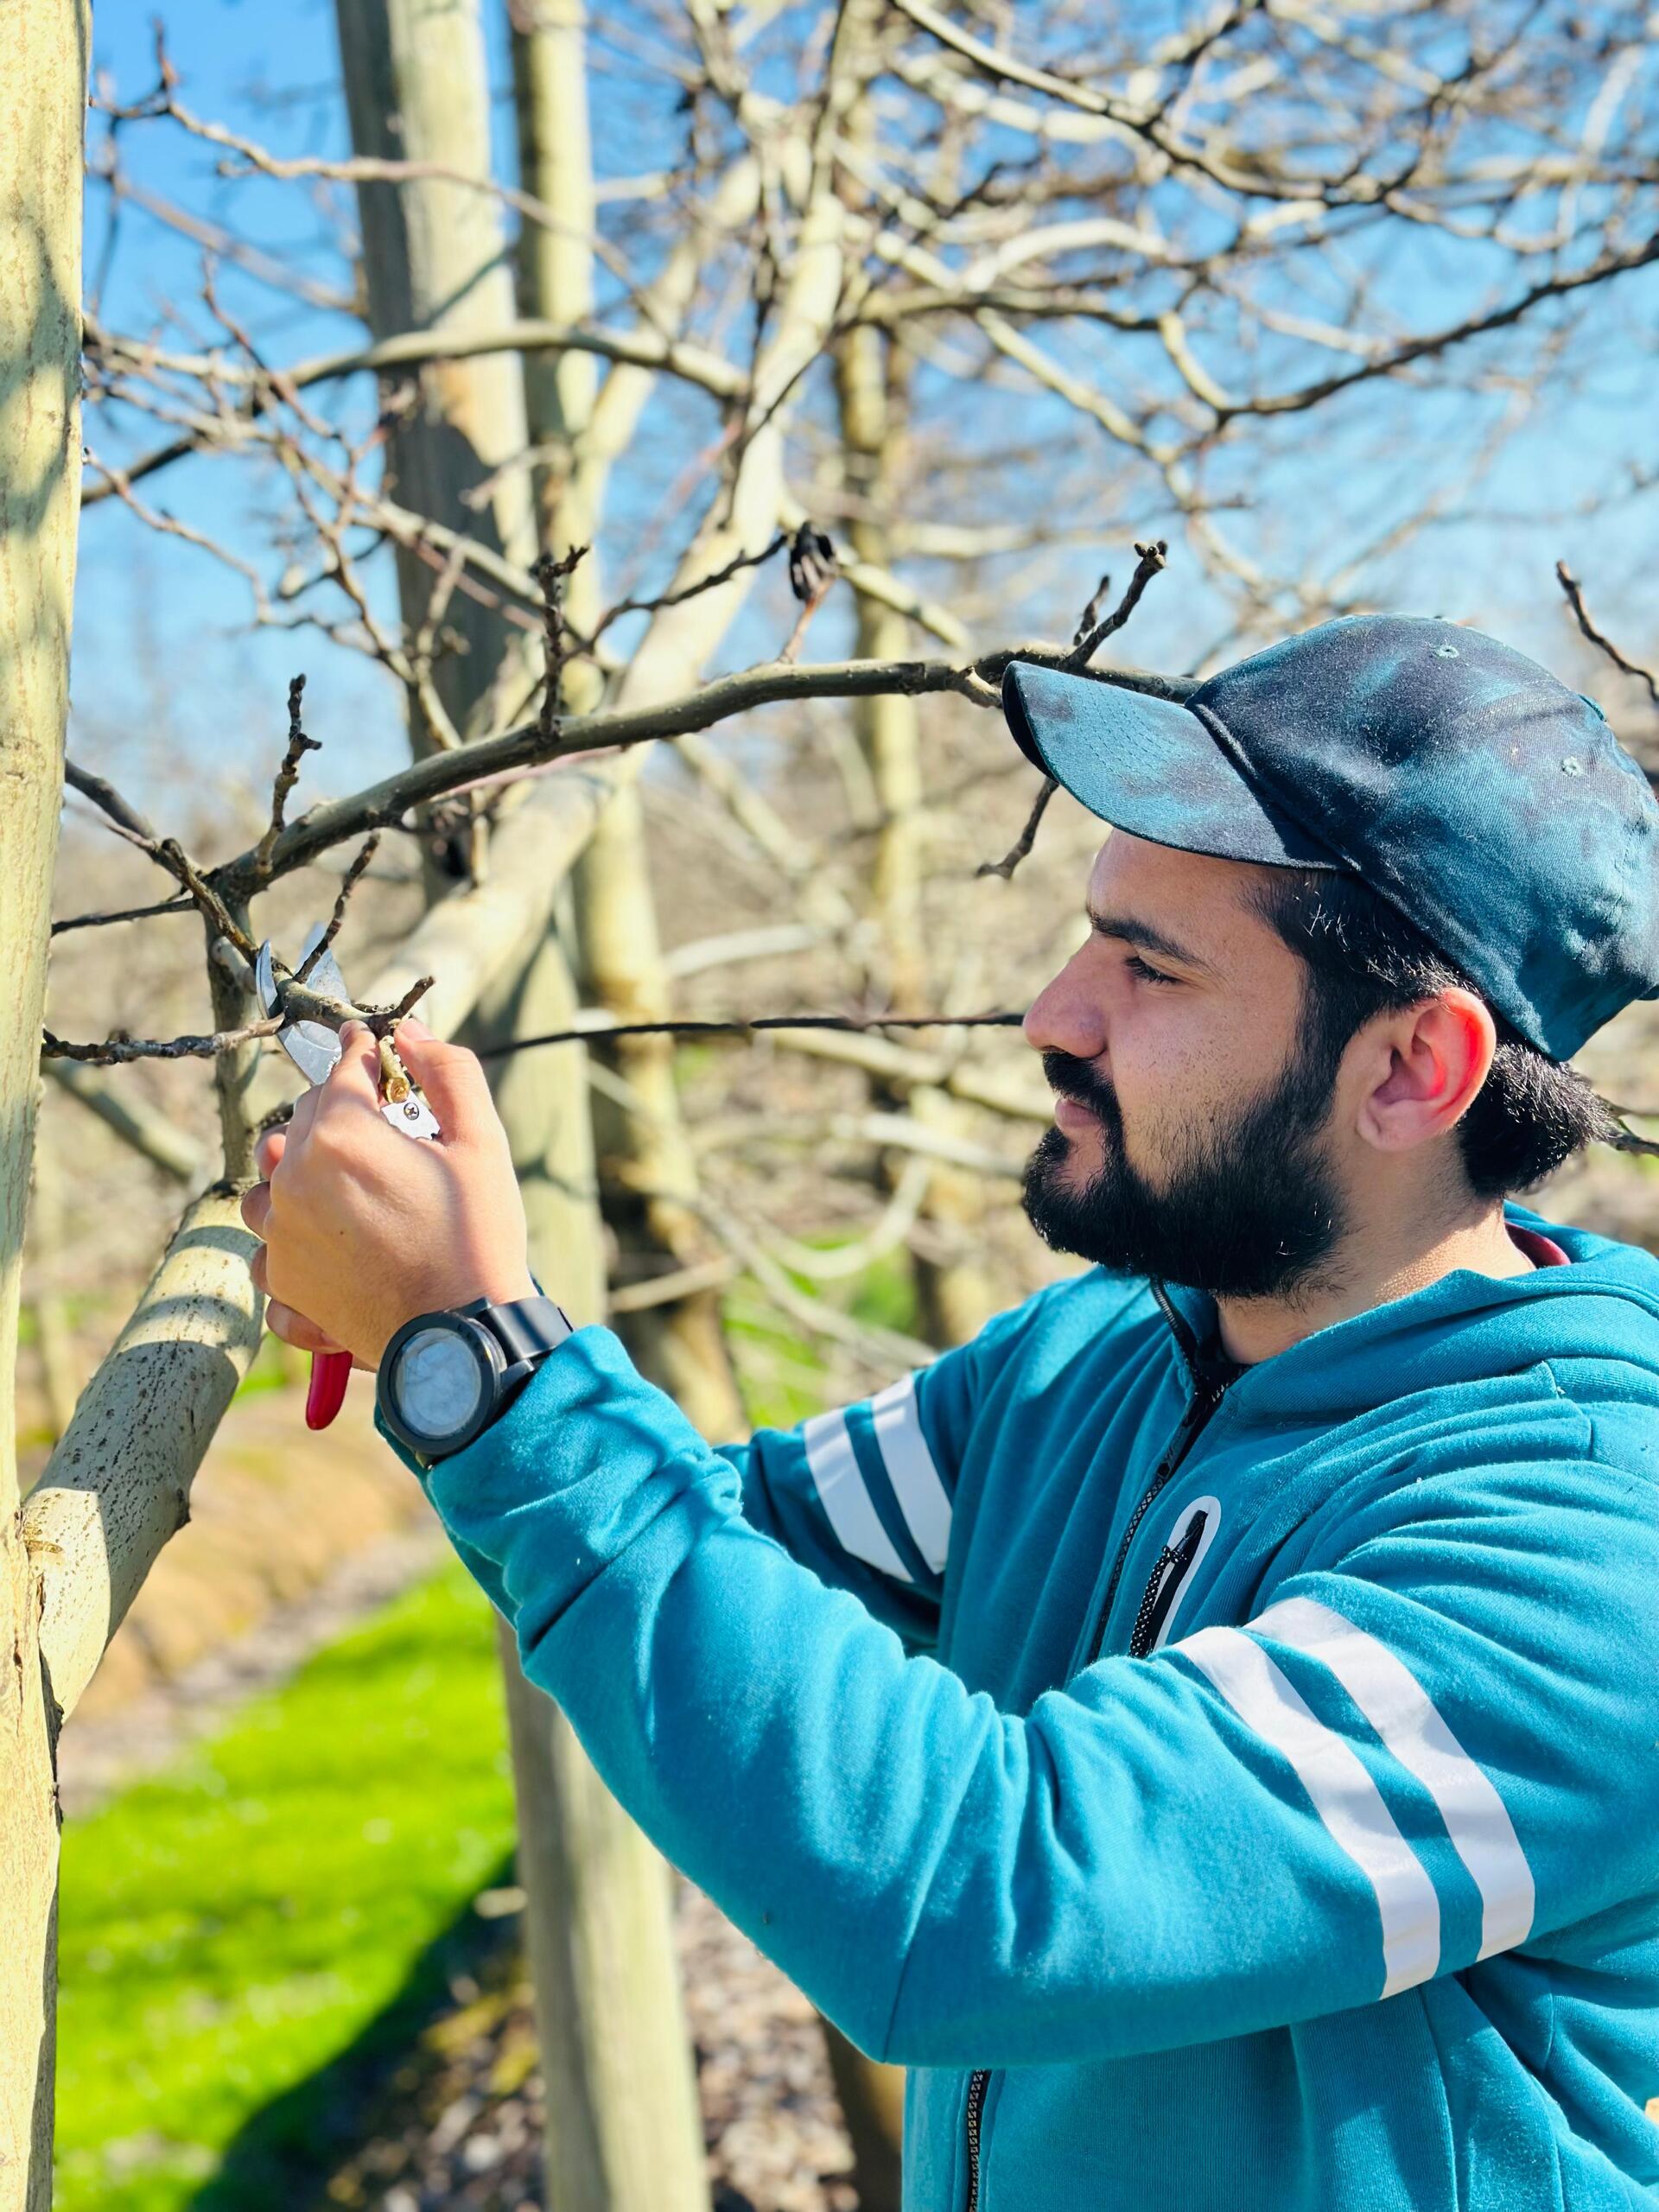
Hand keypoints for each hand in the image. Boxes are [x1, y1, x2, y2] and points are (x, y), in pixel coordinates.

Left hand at [240, 1017, 535, 1367]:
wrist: (462, 1341)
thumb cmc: (478, 1240)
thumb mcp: (482, 1143)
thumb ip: (448, 1072)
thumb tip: (412, 1034)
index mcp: (343, 1135)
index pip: (344, 1068)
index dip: (366, 1053)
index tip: (376, 1049)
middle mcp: (297, 1179)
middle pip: (305, 1119)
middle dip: (341, 1113)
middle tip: (386, 1129)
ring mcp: (282, 1236)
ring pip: (271, 1182)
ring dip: (300, 1174)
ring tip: (344, 1188)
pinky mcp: (282, 1284)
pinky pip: (268, 1249)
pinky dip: (290, 1243)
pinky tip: (327, 1246)